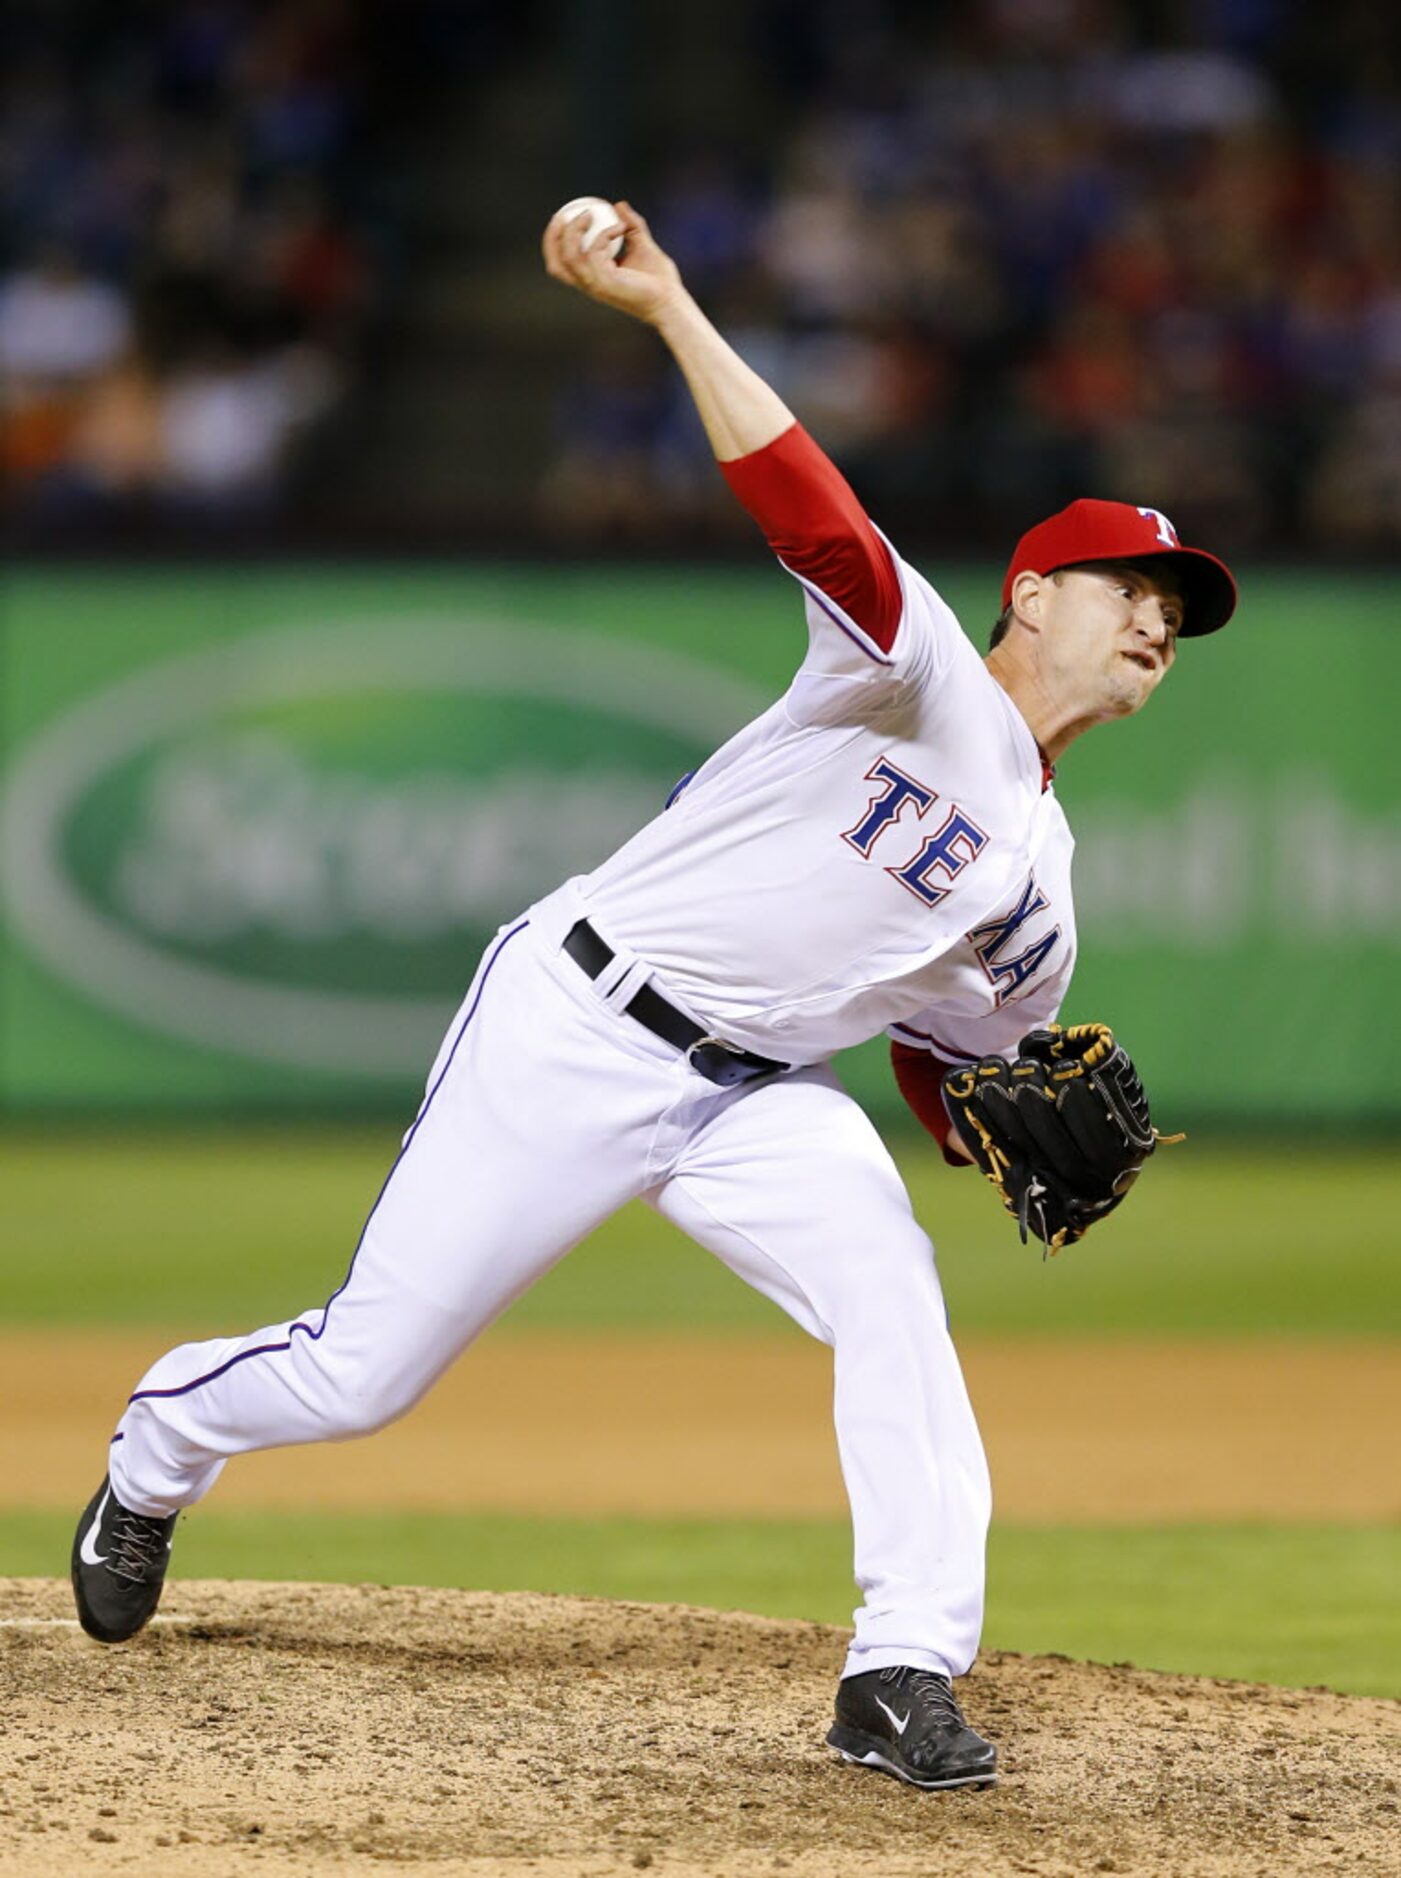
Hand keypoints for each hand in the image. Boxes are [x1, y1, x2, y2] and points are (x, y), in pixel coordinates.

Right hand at [541, 200, 684, 325]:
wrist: (672, 299)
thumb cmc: (659, 280)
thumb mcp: (643, 245)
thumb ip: (631, 226)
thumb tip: (619, 205)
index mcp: (593, 277)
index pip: (561, 263)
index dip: (554, 241)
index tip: (563, 216)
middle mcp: (589, 284)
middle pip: (556, 263)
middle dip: (552, 237)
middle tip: (563, 214)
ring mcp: (596, 285)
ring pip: (569, 256)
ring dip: (574, 231)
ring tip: (589, 214)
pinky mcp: (605, 283)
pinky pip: (594, 252)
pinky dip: (604, 234)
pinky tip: (621, 227)